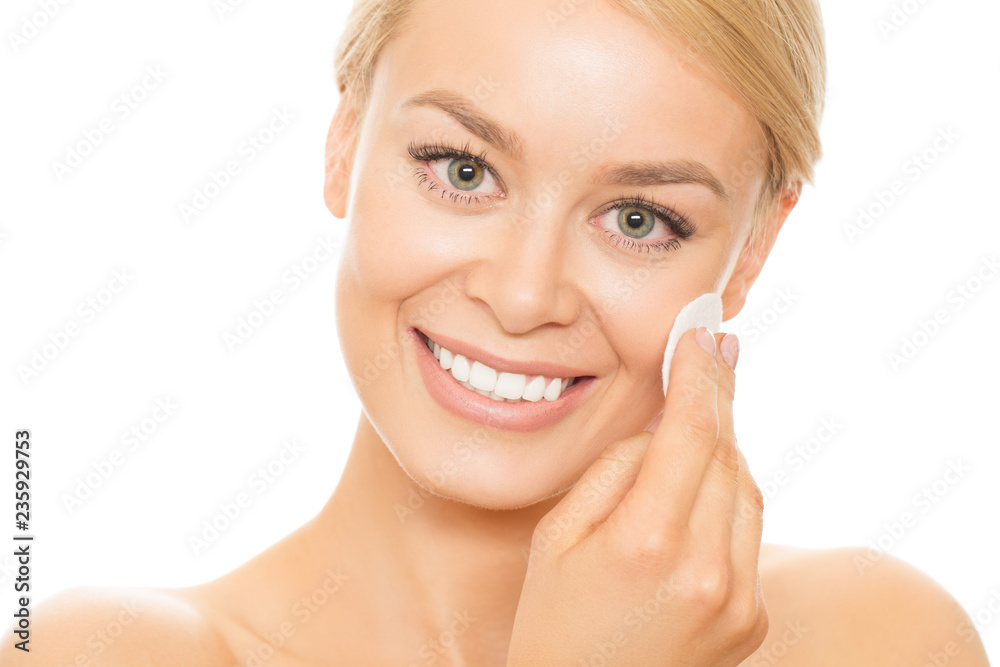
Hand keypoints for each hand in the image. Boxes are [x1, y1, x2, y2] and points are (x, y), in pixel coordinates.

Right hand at [507, 329, 766, 665]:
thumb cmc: (552, 621)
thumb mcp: (555, 538)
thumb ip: (613, 472)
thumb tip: (660, 428)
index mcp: (645, 542)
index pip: (690, 431)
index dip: (700, 373)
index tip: (704, 332)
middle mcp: (705, 570)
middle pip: (727, 452)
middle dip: (718, 396)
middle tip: (713, 348)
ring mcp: (737, 599)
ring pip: (746, 487)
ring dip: (723, 447)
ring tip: (693, 424)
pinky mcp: (751, 618)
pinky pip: (747, 532)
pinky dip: (726, 498)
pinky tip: (695, 492)